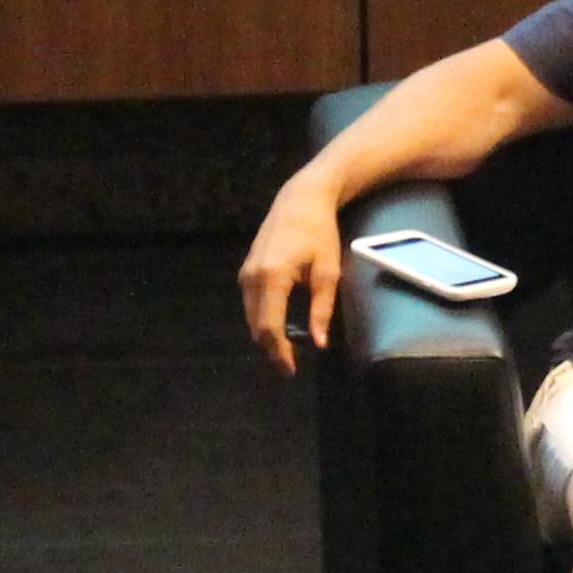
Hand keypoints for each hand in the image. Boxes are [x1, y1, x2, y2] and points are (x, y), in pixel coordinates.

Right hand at [240, 181, 343, 373]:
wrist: (299, 201)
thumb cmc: (319, 233)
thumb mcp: (328, 272)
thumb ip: (322, 309)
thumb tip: (319, 344)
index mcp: (272, 278)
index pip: (269, 327)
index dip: (279, 353)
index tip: (291, 371)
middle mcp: (251, 278)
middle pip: (256, 327)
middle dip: (271, 349)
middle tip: (290, 367)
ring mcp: (244, 274)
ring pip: (250, 318)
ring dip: (266, 337)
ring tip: (287, 351)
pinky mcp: (245, 271)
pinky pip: (250, 305)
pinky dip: (262, 321)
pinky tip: (279, 328)